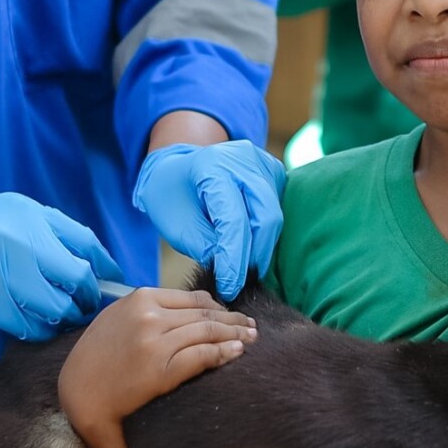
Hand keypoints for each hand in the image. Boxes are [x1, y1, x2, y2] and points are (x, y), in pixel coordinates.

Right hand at [0, 182, 118, 339]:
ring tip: (61, 317)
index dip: (104, 267)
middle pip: (78, 280)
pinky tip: (34, 325)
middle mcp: (23, 243)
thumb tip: (83, 263)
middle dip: (88, 297)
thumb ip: (43, 233)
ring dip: (64, 318)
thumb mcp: (4, 212)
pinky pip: (28, 326)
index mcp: (30, 215)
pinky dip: (38, 330)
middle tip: (87, 306)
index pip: (85, 245)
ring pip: (57, 309)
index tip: (111, 281)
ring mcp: (5, 275)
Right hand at [58, 286, 255, 432]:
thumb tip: (187, 308)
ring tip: (252, 340)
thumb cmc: (97, 357)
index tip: (231, 315)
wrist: (80, 392)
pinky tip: (237, 353)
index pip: (193, 298)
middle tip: (252, 326)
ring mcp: (156, 342)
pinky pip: (202, 356)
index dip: (219, 306)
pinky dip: (224, 353)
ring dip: (236, 335)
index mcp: (140, 299)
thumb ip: (148, 308)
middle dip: (233, 320)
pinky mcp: (161, 370)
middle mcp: (150, 316)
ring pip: (208, 332)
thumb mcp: (117, 318)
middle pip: (205, 314)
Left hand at [133, 141, 285, 302]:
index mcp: (213, 166)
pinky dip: (265, 235)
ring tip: (243, 269)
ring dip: (261, 248)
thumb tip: (235, 274)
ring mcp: (263, 163)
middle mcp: (244, 159)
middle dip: (255, 257)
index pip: (234, 220)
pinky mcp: (274, 172)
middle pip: (265, 217)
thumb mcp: (177, 226)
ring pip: (274, 217)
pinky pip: (277, 210)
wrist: (177, 166)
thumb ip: (208, 248)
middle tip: (239, 283)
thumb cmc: (171, 195)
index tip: (229, 288)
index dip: (234, 260)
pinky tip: (250, 250)